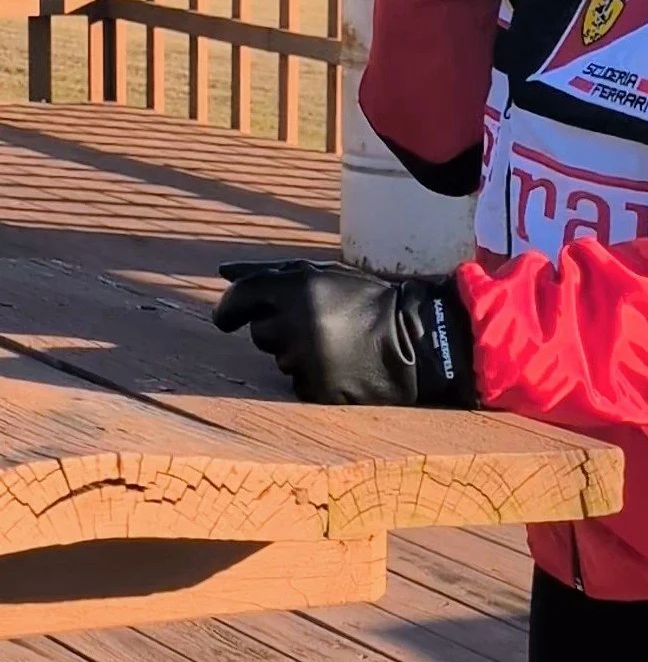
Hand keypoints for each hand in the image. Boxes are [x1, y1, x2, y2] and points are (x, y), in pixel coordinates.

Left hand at [213, 260, 474, 405]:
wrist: (413, 341)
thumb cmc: (363, 300)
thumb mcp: (320, 273)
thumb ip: (268, 272)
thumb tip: (221, 271)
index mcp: (295, 288)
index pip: (239, 298)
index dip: (229, 309)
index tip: (227, 319)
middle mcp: (295, 323)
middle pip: (260, 332)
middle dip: (279, 328)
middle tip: (318, 324)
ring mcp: (305, 359)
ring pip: (279, 358)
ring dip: (297, 352)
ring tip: (335, 344)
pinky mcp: (315, 389)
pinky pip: (296, 383)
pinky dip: (311, 375)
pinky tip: (339, 365)